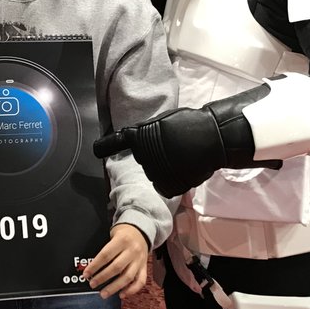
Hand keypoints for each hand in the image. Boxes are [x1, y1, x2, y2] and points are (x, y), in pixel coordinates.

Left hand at [83, 223, 149, 298]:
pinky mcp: (144, 267)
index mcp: (122, 240)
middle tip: (92, 284)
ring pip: (128, 277)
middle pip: (116, 268)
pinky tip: (121, 294)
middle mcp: (132, 250)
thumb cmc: (123, 234)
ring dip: (114, 287)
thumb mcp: (112, 234)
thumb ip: (104, 248)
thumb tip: (89, 264)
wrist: (141, 231)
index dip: (94, 266)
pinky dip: (131, 290)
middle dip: (102, 278)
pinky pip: (140, 281)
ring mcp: (139, 260)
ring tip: (103, 294)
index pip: (106, 255)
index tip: (86, 274)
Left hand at [95, 107, 224, 198]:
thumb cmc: (190, 124)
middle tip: (174, 146)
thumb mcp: (163, 123)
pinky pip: (165, 185)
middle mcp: (143, 158)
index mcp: (140, 138)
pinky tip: (185, 168)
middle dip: (153, 156)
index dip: (105, 146)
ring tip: (182, 156)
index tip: (96, 149)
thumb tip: (135, 140)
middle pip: (143, 161)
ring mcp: (155, 173)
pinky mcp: (167, 186)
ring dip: (164, 168)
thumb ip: (147, 134)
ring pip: (155, 173)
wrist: (213, 138)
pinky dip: (172, 179)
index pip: (118, 143)